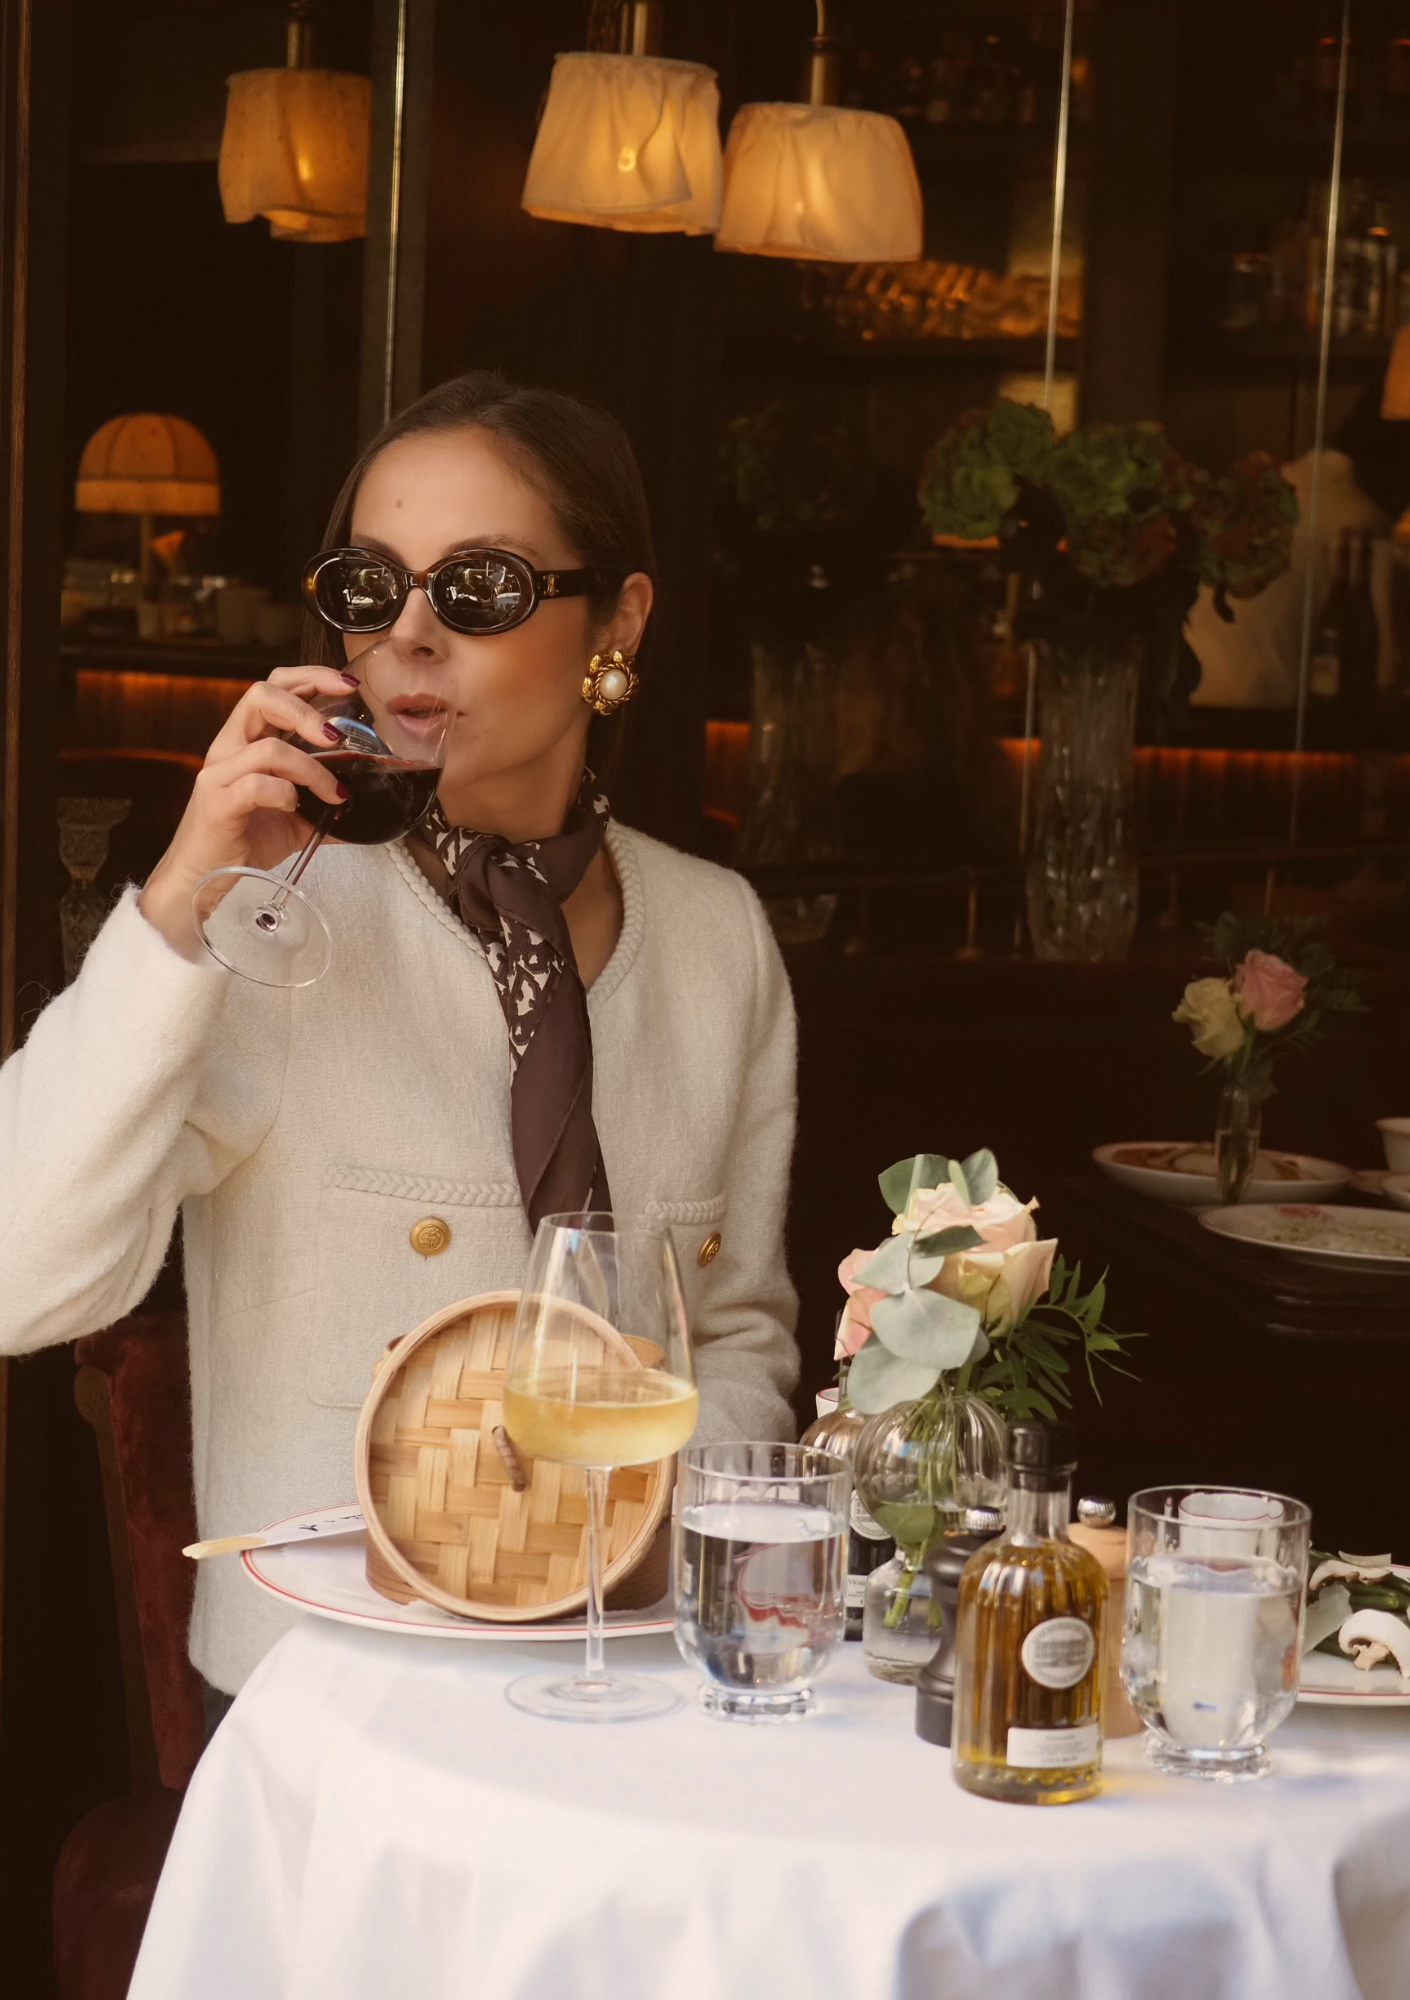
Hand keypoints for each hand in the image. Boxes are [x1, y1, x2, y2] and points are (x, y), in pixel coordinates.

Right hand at [138, 665, 357, 959]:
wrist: (204, 878)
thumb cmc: (243, 840)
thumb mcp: (295, 819)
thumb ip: (325, 804)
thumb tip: (369, 806)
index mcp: (246, 741)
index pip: (273, 688)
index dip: (310, 678)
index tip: (348, 687)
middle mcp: (229, 749)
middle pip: (261, 695)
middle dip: (306, 708)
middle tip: (336, 735)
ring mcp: (219, 774)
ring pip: (269, 748)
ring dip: (312, 768)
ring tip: (334, 793)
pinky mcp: (217, 804)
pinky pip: (256, 785)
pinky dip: (285, 794)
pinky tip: (296, 809)